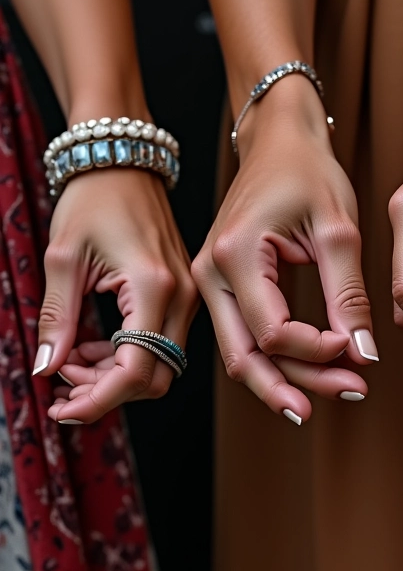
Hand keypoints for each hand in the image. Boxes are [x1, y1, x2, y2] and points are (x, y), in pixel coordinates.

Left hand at [35, 168, 198, 423]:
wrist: (122, 163)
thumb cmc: (94, 198)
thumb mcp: (63, 258)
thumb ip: (58, 319)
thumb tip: (47, 369)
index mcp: (153, 287)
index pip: (136, 370)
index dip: (98, 399)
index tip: (62, 408)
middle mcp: (181, 297)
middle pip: (154, 377)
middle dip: (106, 391)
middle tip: (61, 382)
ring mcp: (186, 297)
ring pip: (158, 365)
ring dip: (113, 375)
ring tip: (70, 359)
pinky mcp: (181, 294)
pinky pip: (159, 343)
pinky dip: (125, 356)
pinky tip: (93, 345)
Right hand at [191, 80, 374, 424]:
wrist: (278, 140)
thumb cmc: (308, 172)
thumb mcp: (338, 229)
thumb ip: (348, 295)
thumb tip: (362, 353)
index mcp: (236, 254)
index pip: (273, 332)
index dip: (317, 352)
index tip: (356, 348)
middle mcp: (211, 274)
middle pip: (247, 356)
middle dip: (300, 384)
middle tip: (352, 392)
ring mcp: (211, 281)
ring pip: (243, 354)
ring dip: (290, 378)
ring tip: (340, 387)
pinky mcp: (223, 283)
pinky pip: (245, 335)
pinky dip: (279, 358)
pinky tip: (315, 369)